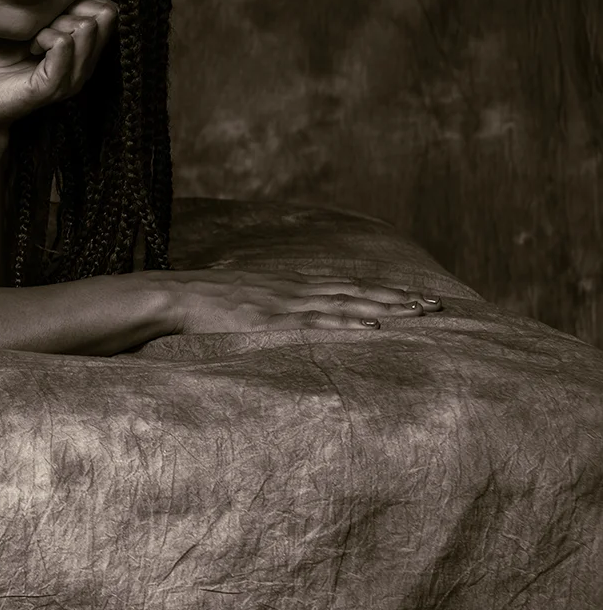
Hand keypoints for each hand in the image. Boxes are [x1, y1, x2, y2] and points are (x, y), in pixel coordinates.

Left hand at [0, 0, 119, 133]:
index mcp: (84, 53)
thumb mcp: (29, 28)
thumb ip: (51, 12)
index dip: (82, 0)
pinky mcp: (53, 86)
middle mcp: (85, 67)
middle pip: (105, 15)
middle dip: (71, 9)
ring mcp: (72, 79)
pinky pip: (62, 44)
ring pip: (86, 27)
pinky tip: (31, 47)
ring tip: (35, 38)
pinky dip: (44, 36)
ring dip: (55, 23)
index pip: (110, 11)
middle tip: (43, 26)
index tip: (53, 13)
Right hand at [158, 271, 441, 334]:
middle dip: (399, 299)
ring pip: (347, 302)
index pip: (348, 286)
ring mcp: (286, 302)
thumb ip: (268, 305)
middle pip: (358, 291)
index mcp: (290, 284)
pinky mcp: (273, 318)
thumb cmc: (203, 302)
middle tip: (436, 307)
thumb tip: (281, 318)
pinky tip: (372, 324)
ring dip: (386, 307)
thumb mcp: (243, 298)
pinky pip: (317, 320)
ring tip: (419, 313)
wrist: (174, 296)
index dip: (384, 292)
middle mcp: (296, 288)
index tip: (415, 298)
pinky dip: (347, 321)